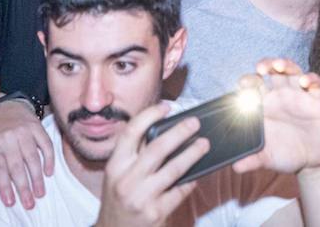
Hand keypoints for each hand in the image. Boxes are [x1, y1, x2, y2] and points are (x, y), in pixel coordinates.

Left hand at [0, 95, 54, 208]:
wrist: (9, 105)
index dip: (4, 186)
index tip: (9, 201)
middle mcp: (9, 138)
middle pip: (17, 166)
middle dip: (23, 187)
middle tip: (28, 203)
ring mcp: (25, 132)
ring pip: (32, 158)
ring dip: (37, 178)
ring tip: (40, 193)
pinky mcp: (38, 127)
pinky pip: (46, 145)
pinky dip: (49, 159)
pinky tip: (49, 172)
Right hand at [96, 103, 206, 226]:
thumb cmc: (119, 200)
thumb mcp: (118, 175)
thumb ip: (135, 155)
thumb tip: (163, 128)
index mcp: (115, 166)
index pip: (131, 132)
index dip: (149, 115)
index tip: (166, 106)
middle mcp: (125, 180)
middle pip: (157, 148)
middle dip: (180, 132)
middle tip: (194, 123)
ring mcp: (141, 198)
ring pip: (173, 169)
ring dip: (192, 154)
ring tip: (204, 145)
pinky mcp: (155, 213)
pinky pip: (179, 191)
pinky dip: (191, 180)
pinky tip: (198, 173)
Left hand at [233, 59, 319, 175]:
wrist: (311, 162)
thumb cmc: (285, 155)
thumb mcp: (267, 158)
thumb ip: (252, 160)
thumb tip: (236, 167)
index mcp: (264, 105)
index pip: (253, 85)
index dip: (247, 82)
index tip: (243, 87)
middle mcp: (280, 95)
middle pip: (271, 71)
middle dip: (265, 65)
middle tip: (260, 69)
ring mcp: (299, 95)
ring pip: (292, 70)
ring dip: (285, 64)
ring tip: (278, 66)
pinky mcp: (316, 100)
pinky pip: (315, 83)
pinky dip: (310, 79)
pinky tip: (304, 82)